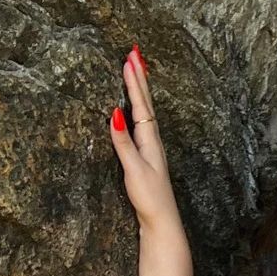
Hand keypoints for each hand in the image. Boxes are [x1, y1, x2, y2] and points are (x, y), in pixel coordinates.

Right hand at [109, 45, 180, 229]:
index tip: (130, 58)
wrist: (161, 222)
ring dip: (140, 90)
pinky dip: (139, 109)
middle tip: (135, 53)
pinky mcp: (148, 158)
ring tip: (137, 72)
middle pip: (146, 103)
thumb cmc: (149, 198)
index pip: (141, 105)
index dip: (134, 82)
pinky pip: (143, 124)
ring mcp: (152, 149)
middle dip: (140, 78)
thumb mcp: (134, 169)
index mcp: (150, 141)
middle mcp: (153, 141)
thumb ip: (123, 143)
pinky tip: (135, 110)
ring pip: (146, 112)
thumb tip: (114, 114)